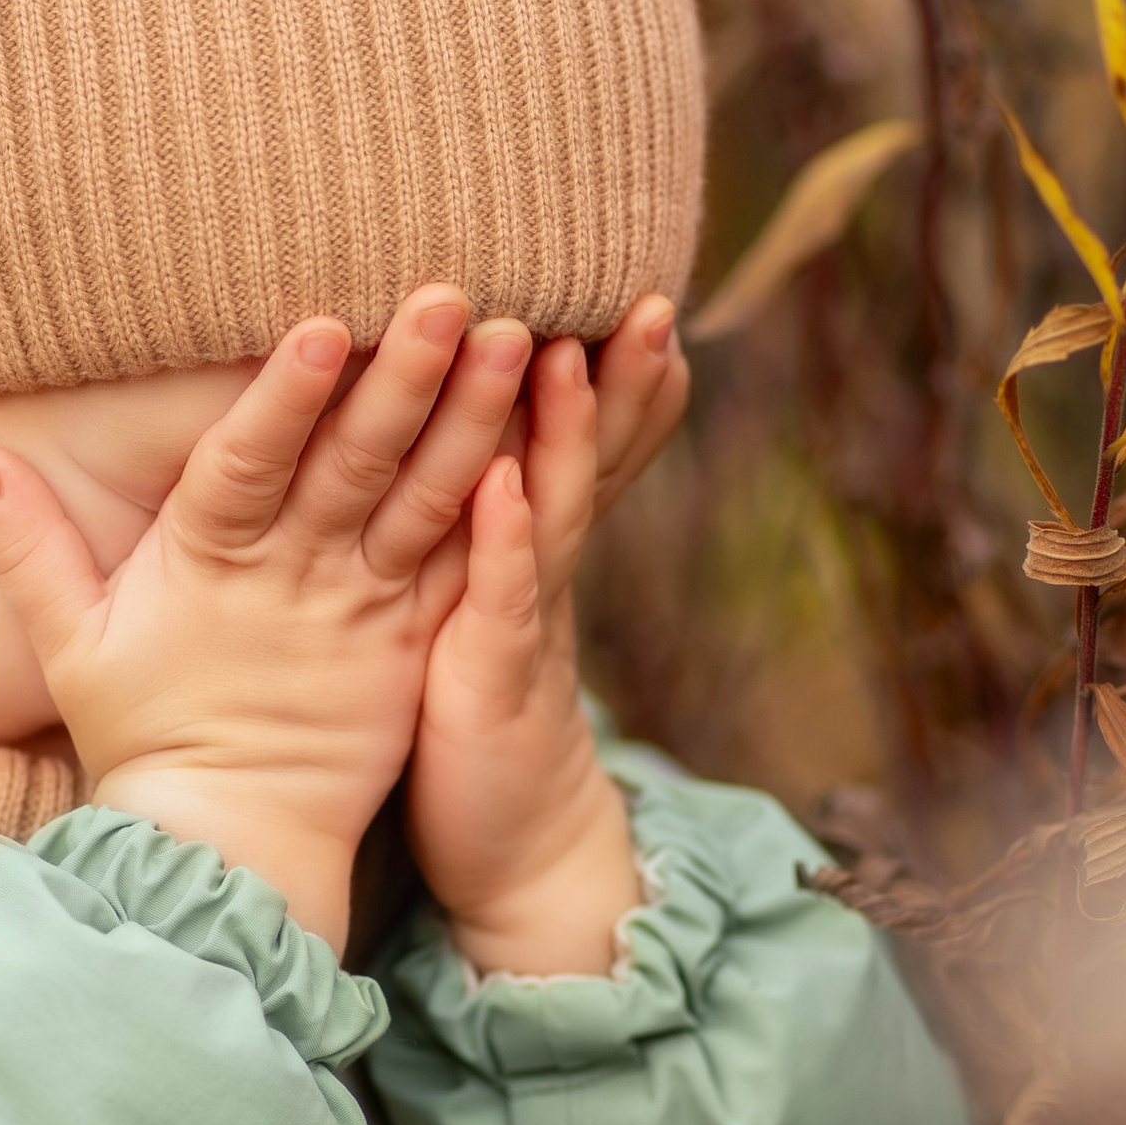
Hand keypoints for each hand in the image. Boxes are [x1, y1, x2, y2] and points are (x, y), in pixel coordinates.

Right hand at [0, 290, 531, 951]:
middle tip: (451, 294)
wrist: (226, 842)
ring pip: (424, 501)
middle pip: (354, 464)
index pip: (247, 462)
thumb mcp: (69, 644)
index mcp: (207, 561)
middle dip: (402, 376)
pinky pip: (462, 564)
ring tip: (514, 341)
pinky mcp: (412, 641)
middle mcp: (295, 575)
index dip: (284, 396)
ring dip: (471, 419)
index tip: (323, 325)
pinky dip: (502, 507)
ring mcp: (364, 608)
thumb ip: (26, 547)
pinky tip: (542, 440)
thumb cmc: (142, 735)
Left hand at [405, 303, 685, 977]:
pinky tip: (505, 483)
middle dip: (622, 377)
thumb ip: (496, 521)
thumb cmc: (477, 710)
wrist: (508, 842)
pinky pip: (501, 597)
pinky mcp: (491, 676)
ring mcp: (527, 620)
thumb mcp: (490, 601)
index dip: (616, 369)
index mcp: (536, 544)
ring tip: (568, 347)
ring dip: (569, 431)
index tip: (635, 282)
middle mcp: (545, 570)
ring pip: (555, 510)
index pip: (588, 439)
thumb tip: (488, 437)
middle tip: (648, 291)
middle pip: (594, 457)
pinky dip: (506, 539)